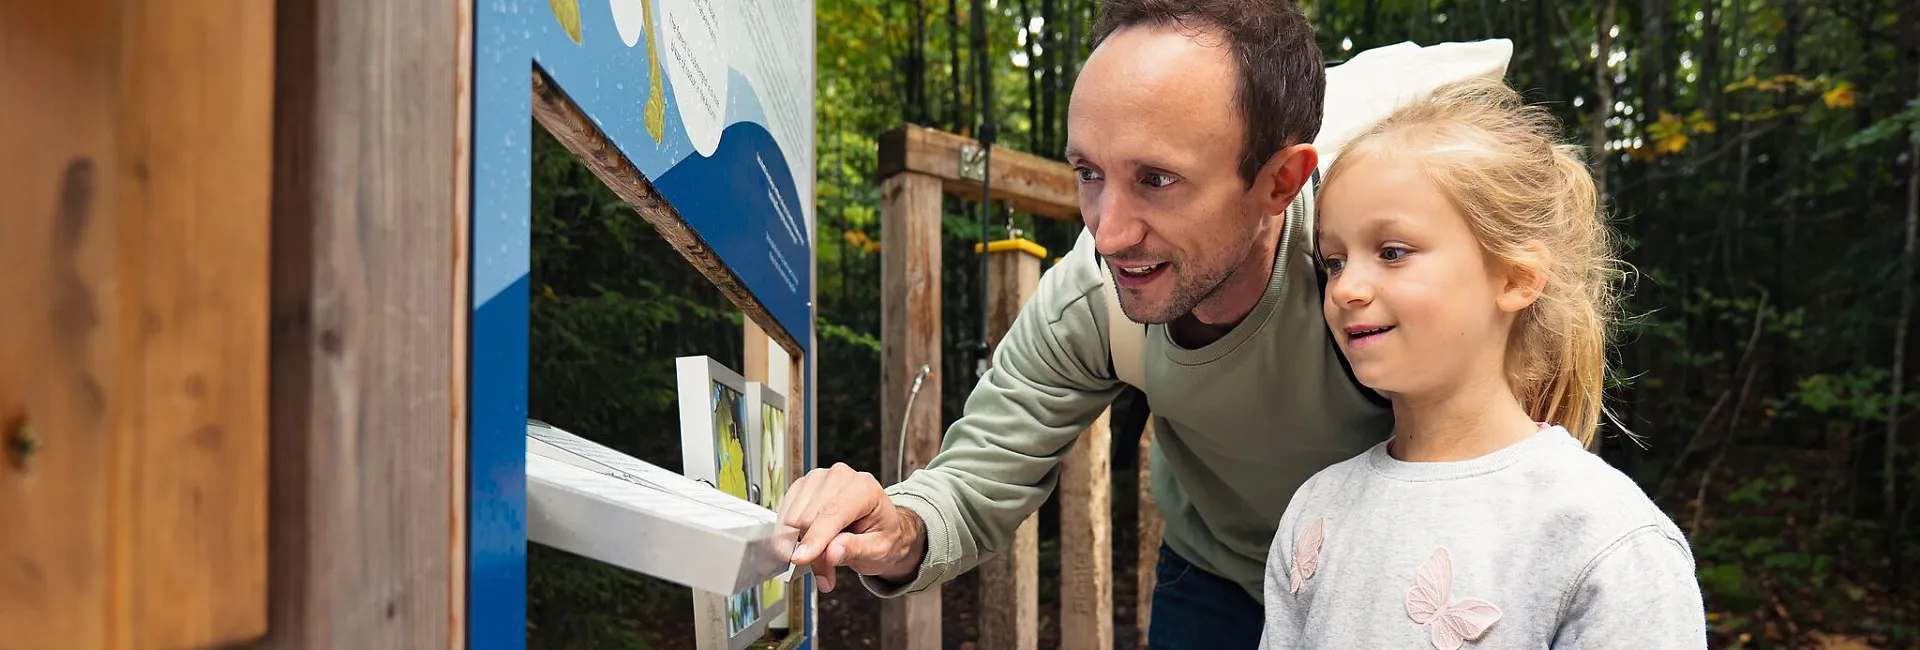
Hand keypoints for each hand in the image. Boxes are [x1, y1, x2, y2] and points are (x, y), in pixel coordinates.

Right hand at [777, 462, 926, 591]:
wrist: (879, 526)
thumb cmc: (882, 535)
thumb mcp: (879, 550)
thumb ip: (855, 550)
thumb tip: (831, 552)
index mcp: (864, 488)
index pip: (831, 513)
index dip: (814, 538)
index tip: (800, 558)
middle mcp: (839, 477)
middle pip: (808, 518)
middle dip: (812, 551)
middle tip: (827, 570)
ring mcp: (818, 479)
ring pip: (792, 519)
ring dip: (801, 546)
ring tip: (823, 556)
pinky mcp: (802, 486)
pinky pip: (785, 515)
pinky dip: (792, 536)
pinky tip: (810, 543)